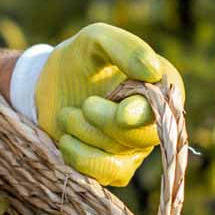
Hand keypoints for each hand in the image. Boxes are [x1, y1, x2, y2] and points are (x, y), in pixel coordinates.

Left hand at [33, 23, 179, 187]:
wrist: (47, 87)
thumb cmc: (79, 59)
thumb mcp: (96, 40)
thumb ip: (125, 47)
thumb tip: (153, 72)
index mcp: (162, 86)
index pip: (166, 107)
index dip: (145, 113)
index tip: (123, 113)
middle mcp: (155, 120)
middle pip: (144, 136)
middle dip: (106, 122)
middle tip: (84, 104)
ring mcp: (137, 148)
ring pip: (121, 156)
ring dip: (86, 134)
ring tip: (68, 114)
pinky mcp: (116, 169)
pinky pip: (107, 174)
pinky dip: (80, 157)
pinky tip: (66, 139)